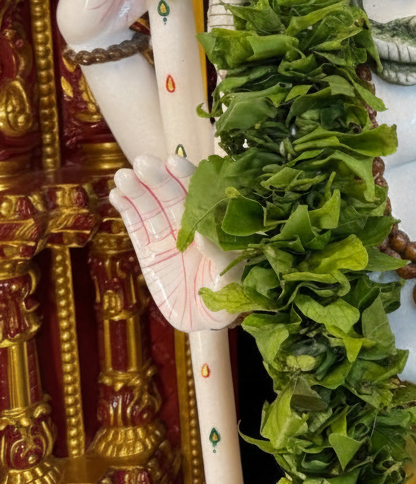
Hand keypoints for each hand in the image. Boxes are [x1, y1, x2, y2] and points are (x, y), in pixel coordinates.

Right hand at [109, 154, 238, 332]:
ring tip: (124, 176)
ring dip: (138, 190)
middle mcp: (192, 226)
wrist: (203, 321)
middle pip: (173, 197)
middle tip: (143, 163)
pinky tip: (117, 194)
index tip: (174, 163)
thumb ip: (221, 257)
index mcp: (215, 225)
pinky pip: (137, 227)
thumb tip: (204, 234)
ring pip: (152, 208)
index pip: (202, 196)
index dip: (188, 178)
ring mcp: (169, 236)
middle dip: (159, 179)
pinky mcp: (149, 251)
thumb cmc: (227, 300)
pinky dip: (127, 209)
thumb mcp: (232, 283)